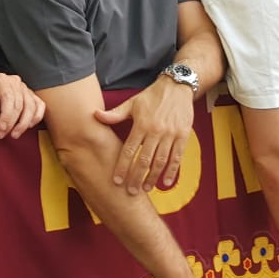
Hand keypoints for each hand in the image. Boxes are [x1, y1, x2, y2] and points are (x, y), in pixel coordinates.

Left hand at [0, 73, 44, 138]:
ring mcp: (25, 88)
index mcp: (1, 80)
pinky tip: (28, 126)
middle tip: (2, 134)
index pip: (8, 97)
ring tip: (14, 134)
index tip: (1, 129)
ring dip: (24, 123)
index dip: (7, 115)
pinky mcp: (31, 95)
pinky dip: (36, 117)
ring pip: (31, 106)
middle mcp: (15, 82)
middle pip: (20, 104)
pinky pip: (40, 105)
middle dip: (12, 123)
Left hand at [93, 78, 193, 193]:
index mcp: (141, 124)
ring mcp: (170, 134)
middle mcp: (156, 130)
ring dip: (153, 177)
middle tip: (131, 191)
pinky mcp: (183, 135)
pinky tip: (166, 183)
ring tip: (146, 188)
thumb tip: (96, 115)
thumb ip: (115, 114)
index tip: (117, 181)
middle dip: (136, 177)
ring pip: (161, 160)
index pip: (129, 150)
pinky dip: (172, 171)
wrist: (177, 86)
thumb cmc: (152, 96)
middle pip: (144, 159)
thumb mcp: (132, 103)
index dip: (122, 167)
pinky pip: (177, 157)